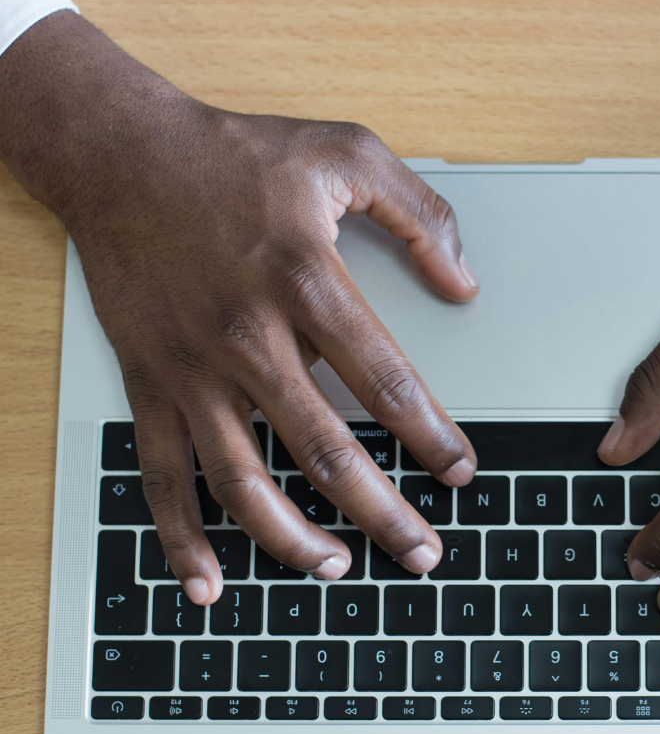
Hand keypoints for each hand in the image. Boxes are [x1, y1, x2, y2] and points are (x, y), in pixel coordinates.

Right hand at [0, 13, 479, 604]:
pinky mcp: (151, 386)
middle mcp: (249, 337)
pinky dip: (181, 536)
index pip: (387, 383)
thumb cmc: (235, 155)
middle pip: (326, 451)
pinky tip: (209, 581)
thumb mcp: (344, 151)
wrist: (120, 154)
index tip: (460, 471)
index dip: (432, 437)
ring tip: (339, 569)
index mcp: (306, 281)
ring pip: (245, 481)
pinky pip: (163, 475)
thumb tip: (464, 282)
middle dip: (383, 513)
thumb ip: (418, 214)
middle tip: (423, 554)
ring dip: (293, 540)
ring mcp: (194, 370)